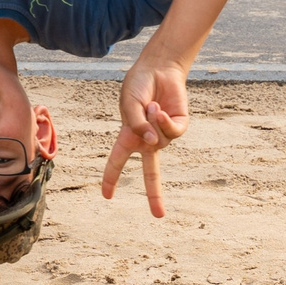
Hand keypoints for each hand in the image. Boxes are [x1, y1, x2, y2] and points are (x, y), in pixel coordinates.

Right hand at [100, 50, 189, 216]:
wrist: (158, 68)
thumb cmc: (139, 85)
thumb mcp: (129, 105)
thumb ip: (137, 127)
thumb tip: (152, 145)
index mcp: (129, 136)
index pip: (118, 160)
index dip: (111, 178)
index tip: (106, 195)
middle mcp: (147, 139)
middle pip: (151, 172)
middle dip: (154, 194)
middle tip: (158, 216)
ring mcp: (163, 134)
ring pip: (160, 142)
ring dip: (152, 121)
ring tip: (150, 105)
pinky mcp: (179, 125)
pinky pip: (173, 133)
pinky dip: (164, 122)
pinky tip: (159, 109)